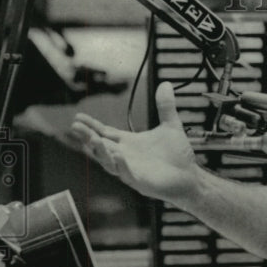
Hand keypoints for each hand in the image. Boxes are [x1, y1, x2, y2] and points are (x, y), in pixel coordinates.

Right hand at [70, 82, 199, 202]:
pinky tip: (118, 156)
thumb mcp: (171, 126)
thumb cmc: (178, 155)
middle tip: (75, 126)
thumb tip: (166, 84)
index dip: (92, 125)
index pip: (105, 132)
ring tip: (93, 139)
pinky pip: (127, 174)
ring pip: (109, 161)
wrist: (191, 177)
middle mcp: (126, 156)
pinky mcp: (140, 182)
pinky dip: (121, 165)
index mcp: (129, 143)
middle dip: (88, 136)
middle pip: (101, 146)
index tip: (78, 116)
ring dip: (100, 151)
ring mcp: (131, 170)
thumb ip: (165, 106)